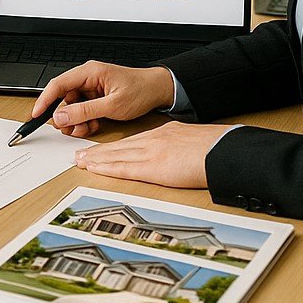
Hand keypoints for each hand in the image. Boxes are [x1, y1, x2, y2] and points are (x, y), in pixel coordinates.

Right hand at [33, 61, 174, 137]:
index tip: (36, 115)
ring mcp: (92, 88)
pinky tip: (93, 126)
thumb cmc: (140, 90)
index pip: (58, 84)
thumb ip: (85, 111)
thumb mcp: (112, 105)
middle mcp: (87, 78)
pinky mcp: (96, 97)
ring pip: (73, 107)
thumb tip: (62, 117)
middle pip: (64, 98)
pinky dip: (85, 121)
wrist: (158, 91)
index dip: (44, 100)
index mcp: (89, 72)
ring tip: (86, 129)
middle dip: (65, 116)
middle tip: (69, 130)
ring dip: (77, 121)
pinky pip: (83, 110)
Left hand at [73, 121, 227, 187]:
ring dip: (96, 159)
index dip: (114, 145)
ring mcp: (150, 153)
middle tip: (80, 155)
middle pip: (119, 146)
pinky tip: (94, 169)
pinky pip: (123, 168)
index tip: (102, 149)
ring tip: (80, 162)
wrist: (221, 150)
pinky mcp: (151, 167)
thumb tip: (178, 154)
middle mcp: (152, 140)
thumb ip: (180, 145)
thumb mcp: (191, 139)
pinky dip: (106, 168)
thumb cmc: (214, 147)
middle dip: (98, 151)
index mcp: (163, 134)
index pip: (132, 140)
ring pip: (116, 155)